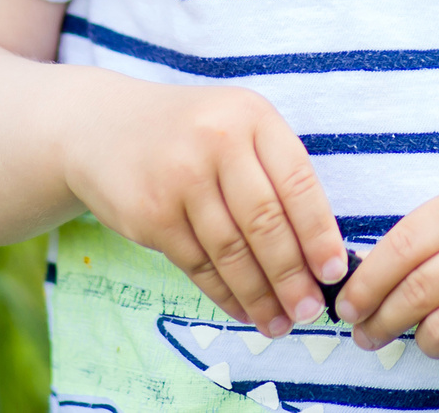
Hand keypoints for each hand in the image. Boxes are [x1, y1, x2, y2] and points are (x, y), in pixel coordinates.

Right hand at [62, 75, 346, 337]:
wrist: (103, 127)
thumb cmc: (191, 133)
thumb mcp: (237, 126)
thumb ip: (275, 170)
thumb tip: (319, 248)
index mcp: (252, 116)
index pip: (298, 182)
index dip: (320, 233)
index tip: (335, 272)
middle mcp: (217, 141)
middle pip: (265, 222)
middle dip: (292, 275)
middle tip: (309, 311)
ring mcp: (180, 178)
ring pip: (231, 250)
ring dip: (260, 295)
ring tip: (279, 323)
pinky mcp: (150, 213)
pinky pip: (197, 264)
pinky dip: (224, 294)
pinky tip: (243, 310)